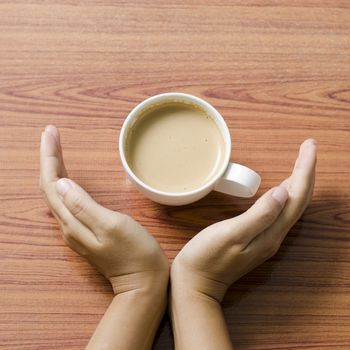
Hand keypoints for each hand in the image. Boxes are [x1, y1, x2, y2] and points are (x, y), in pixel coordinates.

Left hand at [40, 125, 168, 294]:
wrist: (143, 281)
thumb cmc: (134, 252)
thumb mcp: (111, 225)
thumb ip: (84, 205)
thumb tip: (62, 183)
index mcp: (73, 221)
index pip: (51, 183)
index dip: (49, 156)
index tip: (50, 132)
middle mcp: (69, 225)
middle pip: (51, 187)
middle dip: (49, 158)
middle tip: (51, 133)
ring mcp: (77, 229)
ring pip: (58, 194)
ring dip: (55, 169)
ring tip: (56, 149)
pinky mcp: (87, 230)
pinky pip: (68, 201)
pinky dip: (65, 183)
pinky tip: (68, 177)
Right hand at [171, 139, 316, 301]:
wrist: (196, 283)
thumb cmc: (207, 258)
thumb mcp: (231, 234)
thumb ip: (259, 215)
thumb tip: (282, 192)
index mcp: (270, 232)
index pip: (297, 195)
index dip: (305, 169)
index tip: (309, 146)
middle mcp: (274, 235)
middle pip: (298, 199)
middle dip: (306, 171)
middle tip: (308, 147)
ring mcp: (266, 237)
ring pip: (291, 205)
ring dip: (298, 181)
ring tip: (301, 161)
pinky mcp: (256, 237)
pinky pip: (279, 211)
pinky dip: (285, 193)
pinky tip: (282, 187)